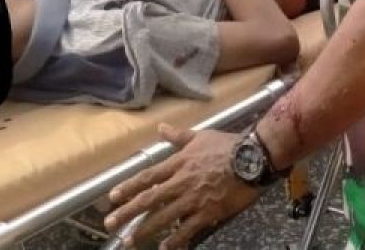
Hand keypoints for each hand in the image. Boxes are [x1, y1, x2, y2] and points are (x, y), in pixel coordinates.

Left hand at [104, 126, 263, 249]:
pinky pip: (188, 229)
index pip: (148, 177)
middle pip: (150, 199)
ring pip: (164, 217)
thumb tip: (161, 127)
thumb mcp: (201, 136)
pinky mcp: (208, 212)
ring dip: (145, 229)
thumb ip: (178, 136)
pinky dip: (175, 240)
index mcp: (179, 163)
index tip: (113, 197)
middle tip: (111, 223)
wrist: (253, 158)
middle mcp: (182, 182)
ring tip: (130, 241)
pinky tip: (164, 248)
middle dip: (128, 212)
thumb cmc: (227, 145)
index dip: (129, 187)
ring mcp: (194, 199)